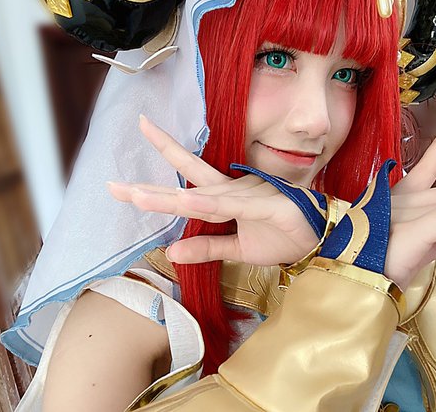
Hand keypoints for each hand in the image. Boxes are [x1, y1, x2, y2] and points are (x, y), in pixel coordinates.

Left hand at [107, 115, 319, 264]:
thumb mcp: (238, 249)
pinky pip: (235, 206)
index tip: (122, 184)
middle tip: (112, 185)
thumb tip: (171, 252)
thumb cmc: (282, 236)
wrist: (323, 237)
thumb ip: (207, 248)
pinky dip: (211, 204)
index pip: (185, 187)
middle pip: (186, 184)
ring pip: (203, 195)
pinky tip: (188, 202)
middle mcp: (232, 191)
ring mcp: (248, 196)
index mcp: (225, 199)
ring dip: (171, 197)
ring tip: (137, 197)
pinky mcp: (267, 204)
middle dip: (150, 186)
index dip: (155, 185)